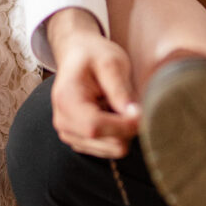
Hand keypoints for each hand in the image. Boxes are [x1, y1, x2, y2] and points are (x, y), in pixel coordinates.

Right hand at [48, 8, 139, 158]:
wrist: (77, 55)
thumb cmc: (93, 55)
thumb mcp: (110, 62)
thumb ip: (120, 90)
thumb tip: (134, 116)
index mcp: (66, 100)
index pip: (95, 127)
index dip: (124, 125)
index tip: (142, 113)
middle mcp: (63, 122)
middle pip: (108, 144)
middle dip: (127, 127)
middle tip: (129, 103)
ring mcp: (70, 134)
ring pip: (112, 150)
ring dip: (122, 130)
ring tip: (116, 105)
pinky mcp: (80, 141)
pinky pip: (109, 149)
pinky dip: (116, 133)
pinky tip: (111, 112)